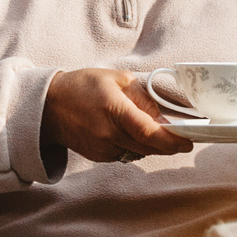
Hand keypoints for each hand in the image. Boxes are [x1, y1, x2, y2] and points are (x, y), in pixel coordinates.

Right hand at [41, 68, 188, 164]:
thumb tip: (163, 114)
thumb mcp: (114, 79)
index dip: (172, 141)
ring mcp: (103, 148)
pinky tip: (128, 132)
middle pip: (149, 147)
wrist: (48, 108)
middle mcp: (109, 133)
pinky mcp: (99, 156)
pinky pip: (126, 153)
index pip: (149, 133)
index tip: (188, 142)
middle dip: (168, 144)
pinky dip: (134, 145)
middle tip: (182, 138)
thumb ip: (142, 95)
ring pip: (140, 152)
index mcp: (114, 110)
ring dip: (152, 145)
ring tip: (153, 129)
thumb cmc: (80, 87)